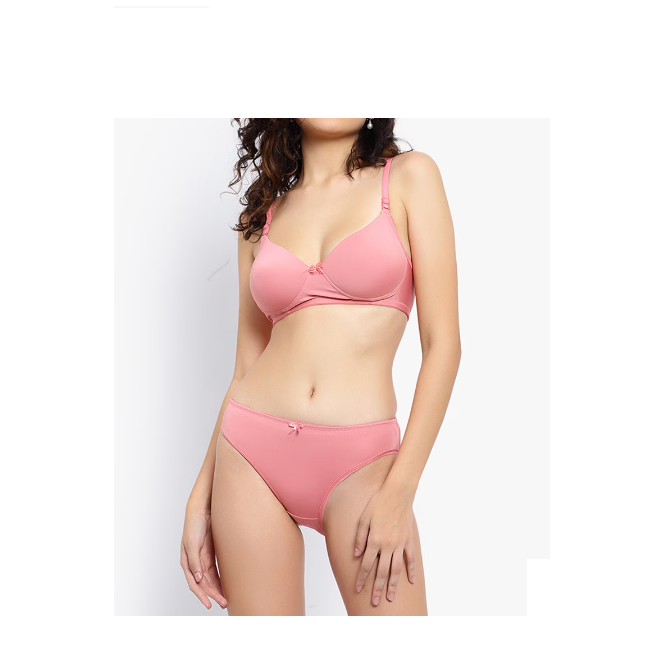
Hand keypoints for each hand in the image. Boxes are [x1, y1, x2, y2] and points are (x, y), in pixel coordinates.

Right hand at [180, 507, 226, 609]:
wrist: (203, 509)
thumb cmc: (194, 524)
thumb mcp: (192, 543)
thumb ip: (194, 562)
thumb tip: (198, 579)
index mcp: (187, 562)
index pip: (195, 584)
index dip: (202, 595)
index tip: (210, 604)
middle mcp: (195, 563)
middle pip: (204, 584)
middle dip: (213, 595)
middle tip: (224, 603)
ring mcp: (203, 558)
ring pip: (211, 579)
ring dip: (217, 589)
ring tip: (226, 599)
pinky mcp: (211, 553)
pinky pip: (216, 570)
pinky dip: (220, 578)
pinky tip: (226, 585)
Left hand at [353, 485, 416, 605]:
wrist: (397, 493)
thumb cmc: (378, 503)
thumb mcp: (363, 518)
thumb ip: (359, 538)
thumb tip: (357, 555)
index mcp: (374, 540)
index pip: (366, 565)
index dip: (361, 578)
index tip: (357, 589)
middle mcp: (387, 545)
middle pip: (381, 572)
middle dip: (376, 588)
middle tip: (374, 602)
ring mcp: (399, 544)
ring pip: (396, 569)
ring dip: (392, 585)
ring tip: (389, 597)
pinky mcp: (408, 540)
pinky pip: (410, 559)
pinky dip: (410, 570)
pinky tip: (409, 581)